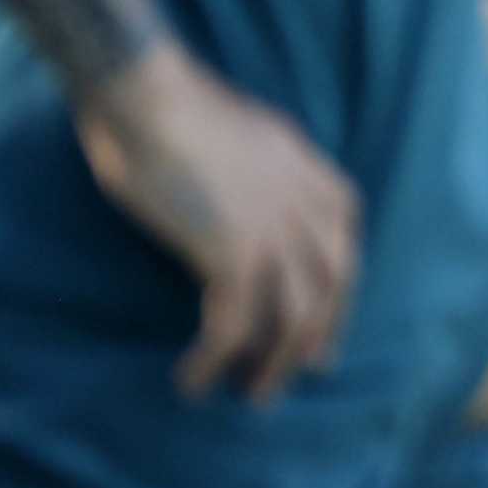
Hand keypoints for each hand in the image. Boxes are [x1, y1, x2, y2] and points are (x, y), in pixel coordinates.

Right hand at [78, 43, 359, 401]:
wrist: (143, 91)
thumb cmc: (171, 104)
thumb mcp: (243, 134)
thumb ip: (261, 171)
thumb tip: (249, 207)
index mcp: (307, 169)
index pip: (345, 236)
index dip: (338, 286)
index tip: (324, 319)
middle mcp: (303, 202)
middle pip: (332, 284)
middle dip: (319, 334)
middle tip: (301, 372)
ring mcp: (274, 229)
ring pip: (293, 318)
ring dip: (274, 365)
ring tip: (250, 395)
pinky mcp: (233, 252)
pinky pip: (231, 327)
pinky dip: (213, 361)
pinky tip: (191, 380)